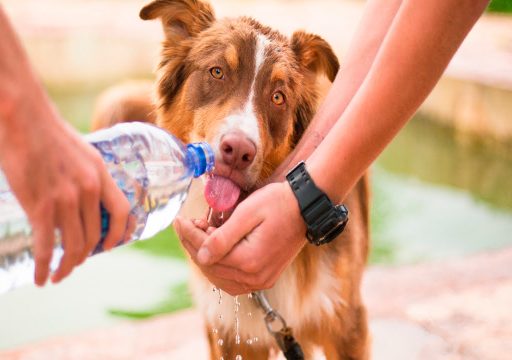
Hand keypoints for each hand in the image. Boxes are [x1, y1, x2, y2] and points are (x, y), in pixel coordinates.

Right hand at [0, 103, 130, 285]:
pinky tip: (40, 277)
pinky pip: (47, 246)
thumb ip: (88, 175)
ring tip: (59, 275)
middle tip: (74, 264)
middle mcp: (89, 189)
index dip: (120, 233)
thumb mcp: (82, 152)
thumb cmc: (48, 132)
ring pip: (74, 245)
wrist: (23, 117)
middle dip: (85, 256)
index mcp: (101, 174)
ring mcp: (66, 199)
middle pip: (96, 235)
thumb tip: (88, 194)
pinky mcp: (41, 206)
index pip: (123, 211)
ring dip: (67, 266)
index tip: (112, 246)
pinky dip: (45, 266)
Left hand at [175, 182, 306, 294]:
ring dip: (205, 258)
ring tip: (200, 234)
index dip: (189, 236)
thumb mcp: (247, 213)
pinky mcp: (264, 277)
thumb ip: (222, 237)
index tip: (178, 220)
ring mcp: (261, 280)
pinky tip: (214, 250)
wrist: (306, 207)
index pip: (207, 254)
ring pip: (220, 277)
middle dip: (193, 246)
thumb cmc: (278, 203)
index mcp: (249, 261)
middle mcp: (255, 277)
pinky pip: (234, 280)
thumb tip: (200, 256)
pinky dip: (219, 267)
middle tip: (186, 225)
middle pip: (211, 268)